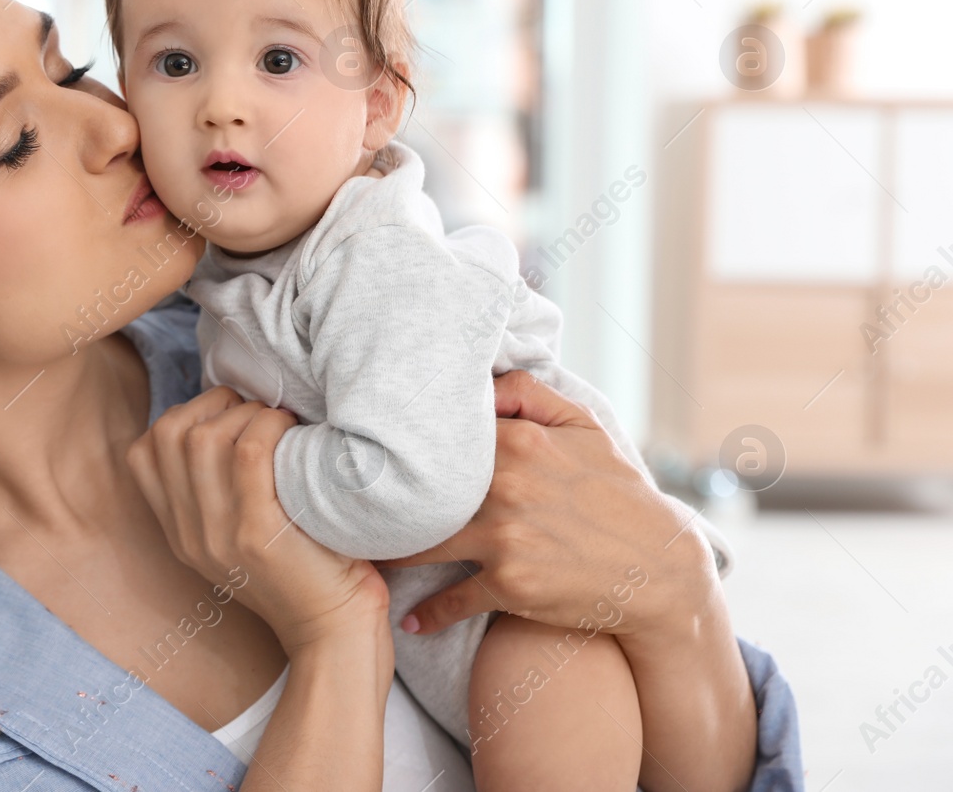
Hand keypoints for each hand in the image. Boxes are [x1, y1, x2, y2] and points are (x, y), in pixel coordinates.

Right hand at [127, 386, 390, 654]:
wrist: (334, 633)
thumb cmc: (306, 569)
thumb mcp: (240, 536)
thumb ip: (219, 491)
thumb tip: (228, 416)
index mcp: (180, 533)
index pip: (142, 453)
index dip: (182, 416)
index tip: (225, 416)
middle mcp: (189, 535)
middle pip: (167, 435)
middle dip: (212, 404)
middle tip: (254, 412)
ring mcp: (218, 537)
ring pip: (203, 437)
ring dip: (244, 412)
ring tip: (277, 421)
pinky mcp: (257, 535)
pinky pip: (249, 452)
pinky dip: (270, 427)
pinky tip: (293, 431)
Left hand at [378, 371, 716, 639]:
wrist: (659, 568)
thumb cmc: (617, 492)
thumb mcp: (585, 427)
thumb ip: (528, 392)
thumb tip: (478, 380)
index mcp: (517, 441)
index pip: (435, 435)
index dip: (396, 442)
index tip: (363, 449)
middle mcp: (504, 485)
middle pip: (416, 489)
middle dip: (376, 499)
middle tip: (342, 504)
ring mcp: (504, 536)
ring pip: (421, 542)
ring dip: (388, 553)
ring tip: (362, 556)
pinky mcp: (508, 584)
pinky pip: (450, 600)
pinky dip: (426, 614)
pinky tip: (407, 620)